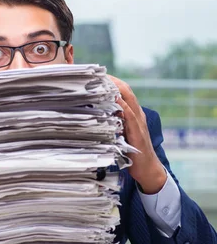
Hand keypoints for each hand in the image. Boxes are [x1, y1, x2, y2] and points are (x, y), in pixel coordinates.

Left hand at [108, 76, 166, 193]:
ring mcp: (139, 124)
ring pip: (130, 101)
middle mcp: (138, 116)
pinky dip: (124, 108)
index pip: (124, 93)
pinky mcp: (138, 134)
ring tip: (106, 81)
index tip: (100, 75)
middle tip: (100, 74)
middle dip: (114, 82)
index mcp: (133, 114)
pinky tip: (116, 101)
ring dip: (118, 90)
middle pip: (127, 92)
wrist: (148, 169)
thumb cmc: (132, 152)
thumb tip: (97, 115)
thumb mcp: (121, 134)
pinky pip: (131, 117)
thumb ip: (113, 123)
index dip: (114, 82)